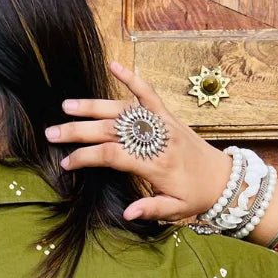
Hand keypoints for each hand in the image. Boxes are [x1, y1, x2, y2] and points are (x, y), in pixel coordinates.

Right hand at [44, 61, 232, 222]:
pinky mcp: (168, 116)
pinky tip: (114, 64)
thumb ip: (150, 210)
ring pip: (123, 110)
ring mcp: (162, 124)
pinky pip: (148, 93)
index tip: (67, 162)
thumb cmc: (196, 196)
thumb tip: (127, 214)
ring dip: (94, 106)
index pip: (113, 155)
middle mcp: (157, 140)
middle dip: (79, 131)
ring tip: (66, 106)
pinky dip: (132, 78)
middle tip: (52, 133)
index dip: (87, 157)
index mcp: (156, 165)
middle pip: (112, 130)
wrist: (225, 179)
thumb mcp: (175, 210)